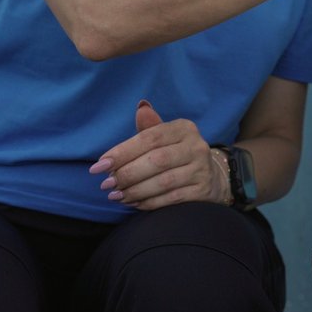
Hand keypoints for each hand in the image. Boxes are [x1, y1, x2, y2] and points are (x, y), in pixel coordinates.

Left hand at [88, 100, 230, 209]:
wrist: (211, 177)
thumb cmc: (178, 154)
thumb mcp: (165, 137)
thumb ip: (149, 127)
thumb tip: (141, 107)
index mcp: (184, 128)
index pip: (150, 138)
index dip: (123, 152)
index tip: (100, 165)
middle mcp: (196, 146)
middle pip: (157, 160)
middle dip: (127, 174)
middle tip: (106, 184)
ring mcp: (202, 169)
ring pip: (163, 182)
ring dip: (135, 191)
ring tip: (116, 195)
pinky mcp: (203, 190)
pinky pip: (171, 199)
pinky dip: (149, 202)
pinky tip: (134, 203)